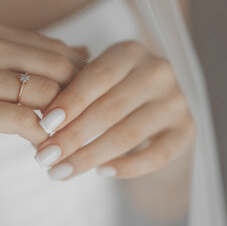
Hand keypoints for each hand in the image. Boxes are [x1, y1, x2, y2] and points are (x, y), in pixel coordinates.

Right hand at [0, 23, 87, 175]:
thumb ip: (34, 60)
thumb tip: (84, 52)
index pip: (58, 50)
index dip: (81, 77)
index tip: (86, 99)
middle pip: (59, 68)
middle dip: (78, 97)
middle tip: (82, 119)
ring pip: (47, 93)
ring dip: (62, 119)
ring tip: (62, 134)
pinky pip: (27, 121)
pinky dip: (42, 136)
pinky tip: (42, 146)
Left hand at [35, 41, 195, 179]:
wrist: (152, 104)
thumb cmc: (112, 89)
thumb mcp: (95, 80)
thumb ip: (72, 92)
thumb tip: (40, 123)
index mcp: (130, 52)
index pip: (97, 76)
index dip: (70, 101)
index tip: (44, 125)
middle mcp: (157, 73)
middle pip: (110, 108)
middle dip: (73, 137)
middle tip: (45, 157)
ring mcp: (175, 101)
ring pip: (128, 134)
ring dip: (90, 157)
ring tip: (61, 171)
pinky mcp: (186, 129)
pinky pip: (156, 156)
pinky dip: (126, 167)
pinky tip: (101, 172)